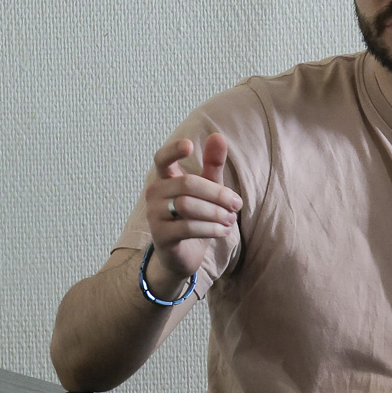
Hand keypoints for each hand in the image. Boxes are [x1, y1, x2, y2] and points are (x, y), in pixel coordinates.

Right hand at [142, 133, 241, 296]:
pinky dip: (212, 228)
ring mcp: (154, 215)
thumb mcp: (207, 190)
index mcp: (165, 179)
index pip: (161, 159)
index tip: (190, 145)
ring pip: (188, 206)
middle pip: (187, 184)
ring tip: (231, 219)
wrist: (181, 256)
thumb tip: (218, 136)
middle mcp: (154, 194)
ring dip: (216, 212)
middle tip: (237, 204)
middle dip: (218, 193)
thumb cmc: (194, 218)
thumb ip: (212, 165)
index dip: (173, 150)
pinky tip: (224, 231)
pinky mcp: (161, 236)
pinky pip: (188, 227)